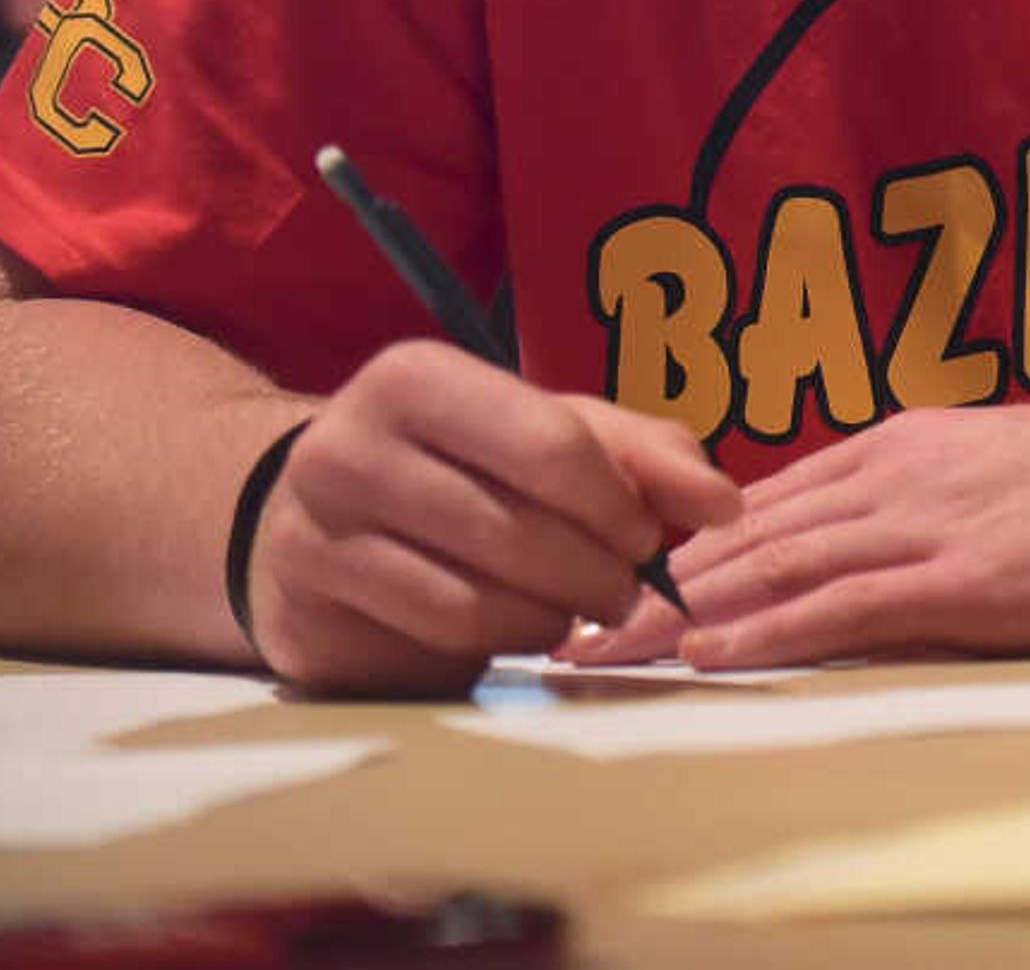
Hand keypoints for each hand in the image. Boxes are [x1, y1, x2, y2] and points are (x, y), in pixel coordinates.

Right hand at [246, 341, 741, 696]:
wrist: (311, 517)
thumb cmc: (459, 464)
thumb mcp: (548, 430)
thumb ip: (644, 455)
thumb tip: (723, 504)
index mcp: (413, 378)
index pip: (549, 445)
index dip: (618, 503)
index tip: (650, 536)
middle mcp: (344, 451)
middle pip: (518, 532)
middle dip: (599, 572)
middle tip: (629, 589)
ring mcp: (312, 541)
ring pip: (477, 603)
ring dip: (556, 618)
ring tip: (580, 609)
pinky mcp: (307, 624)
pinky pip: (436, 651)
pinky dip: (502, 648)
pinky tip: (521, 629)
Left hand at [562, 401, 1029, 669]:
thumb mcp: (1013, 468)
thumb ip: (936, 494)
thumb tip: (879, 537)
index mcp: (912, 441)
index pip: (768, 496)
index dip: (682, 542)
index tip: (610, 576)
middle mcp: (903, 469)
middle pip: (744, 532)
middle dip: (642, 579)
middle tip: (554, 618)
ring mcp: (932, 521)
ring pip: (772, 568)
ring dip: (671, 615)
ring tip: (592, 650)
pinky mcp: (966, 579)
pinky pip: (842, 607)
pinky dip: (762, 633)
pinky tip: (701, 658)